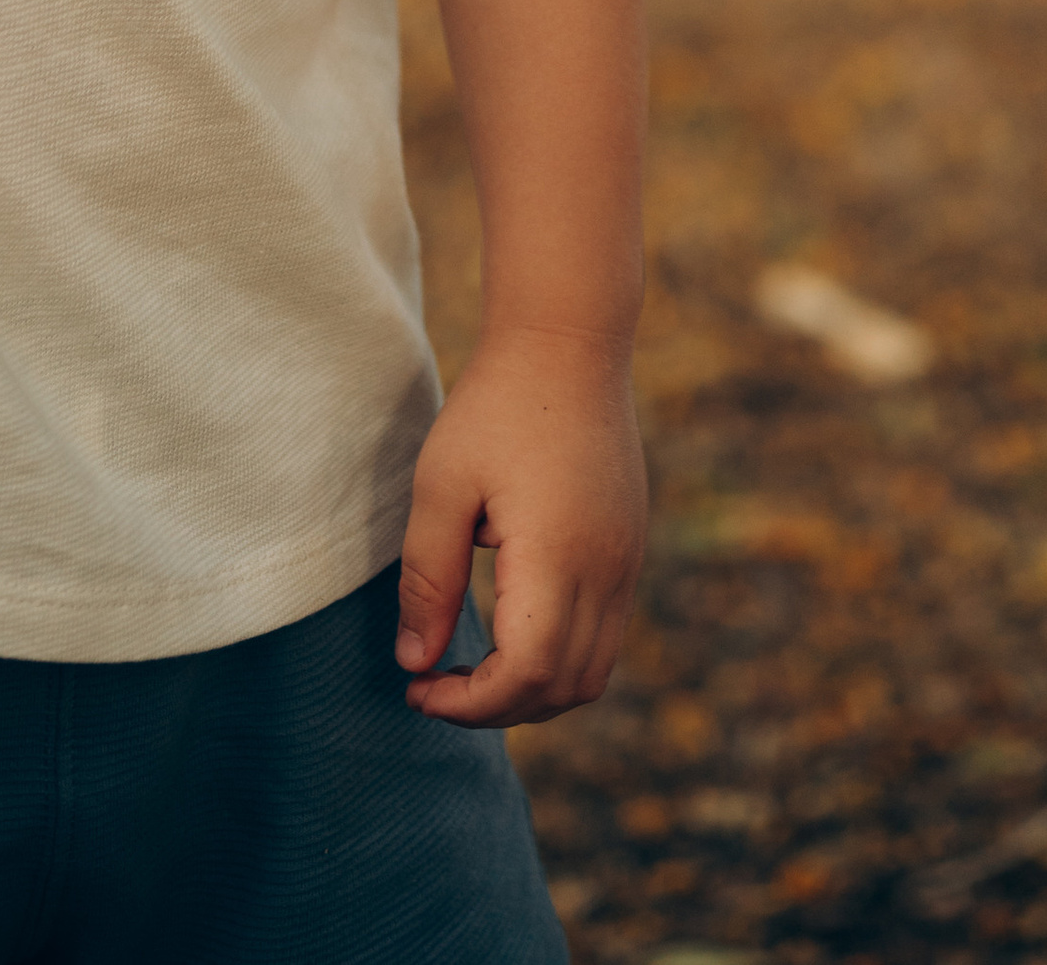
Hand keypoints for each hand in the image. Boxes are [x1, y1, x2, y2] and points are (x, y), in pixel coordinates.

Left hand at [394, 323, 646, 727]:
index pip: (526, 674)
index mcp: (558, 554)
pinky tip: (510, 627)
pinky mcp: (630, 546)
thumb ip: (426, 579)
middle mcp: (607, 568)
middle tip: (436, 686)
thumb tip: (416, 663)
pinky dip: (558, 657)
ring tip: (472, 668)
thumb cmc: (496, 403)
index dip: (470, 704)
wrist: (569, 339)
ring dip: (532, 690)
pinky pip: (604, 634)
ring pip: (591, 673)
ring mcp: (626, 559)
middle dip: (495, 708)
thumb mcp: (441, 485)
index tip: (419, 690)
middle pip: (562, 689)